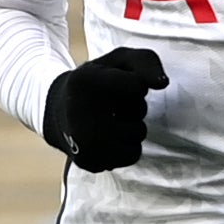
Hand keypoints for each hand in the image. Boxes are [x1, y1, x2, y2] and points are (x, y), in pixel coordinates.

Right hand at [42, 46, 167, 171]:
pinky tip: (109, 137)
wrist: (61, 112)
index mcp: (86, 82)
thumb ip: (145, 61)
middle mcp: (81, 113)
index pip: (138, 85)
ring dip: (131, 125)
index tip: (119, 82)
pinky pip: (132, 155)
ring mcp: (84, 142)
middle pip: (140, 110)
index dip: (137, 83)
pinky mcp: (90, 162)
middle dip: (133, 104)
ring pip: (138, 133)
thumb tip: (162, 83)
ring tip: (109, 119)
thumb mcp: (118, 61)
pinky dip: (127, 146)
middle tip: (110, 102)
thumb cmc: (98, 82)